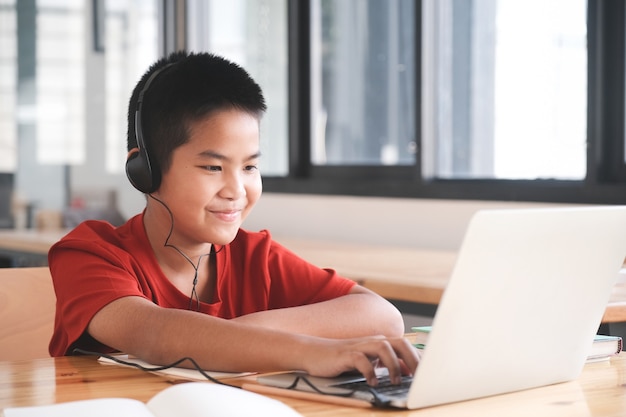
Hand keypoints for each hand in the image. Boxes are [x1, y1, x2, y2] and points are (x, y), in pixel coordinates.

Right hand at [301, 335, 419, 385]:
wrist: (313, 352)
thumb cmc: (341, 359)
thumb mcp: (367, 361)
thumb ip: (385, 364)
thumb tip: (408, 372)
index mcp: (379, 342)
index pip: (405, 346)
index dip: (418, 359)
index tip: (427, 374)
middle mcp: (371, 341)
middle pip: (399, 343)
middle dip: (412, 358)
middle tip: (420, 377)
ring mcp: (359, 346)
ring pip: (383, 347)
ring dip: (393, 364)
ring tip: (396, 381)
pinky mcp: (345, 354)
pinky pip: (361, 360)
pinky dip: (370, 371)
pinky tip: (373, 382)